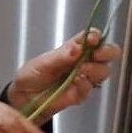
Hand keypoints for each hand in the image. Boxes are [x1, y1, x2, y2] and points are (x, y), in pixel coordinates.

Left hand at [8, 29, 122, 118]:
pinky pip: (90, 88)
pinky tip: (75, 82)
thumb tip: (78, 48)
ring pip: (103, 71)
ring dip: (94, 69)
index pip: (92, 37)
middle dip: (106, 52)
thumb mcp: (43, 62)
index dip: (96, 36)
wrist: (24, 96)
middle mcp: (83, 61)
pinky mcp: (81, 93)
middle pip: (108, 53)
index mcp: (74, 48)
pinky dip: (85, 84)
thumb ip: (61, 56)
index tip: (92, 39)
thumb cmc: (33, 73)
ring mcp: (84, 77)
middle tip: (96, 55)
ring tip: (80, 70)